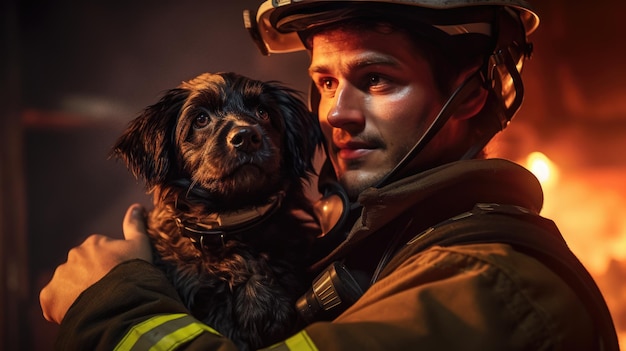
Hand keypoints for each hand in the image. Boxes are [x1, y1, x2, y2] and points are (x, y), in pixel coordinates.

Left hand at [39, 203, 152, 323]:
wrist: (120, 302)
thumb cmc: (134, 272)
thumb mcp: (140, 246)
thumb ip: (135, 226)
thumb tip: (136, 207)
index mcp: (93, 243)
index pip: (99, 254)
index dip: (109, 267)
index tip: (118, 277)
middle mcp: (73, 255)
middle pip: (81, 268)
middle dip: (90, 278)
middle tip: (107, 292)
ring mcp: (60, 275)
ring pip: (67, 284)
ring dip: (77, 292)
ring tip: (95, 304)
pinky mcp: (49, 296)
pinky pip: (53, 301)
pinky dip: (62, 307)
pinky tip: (80, 311)